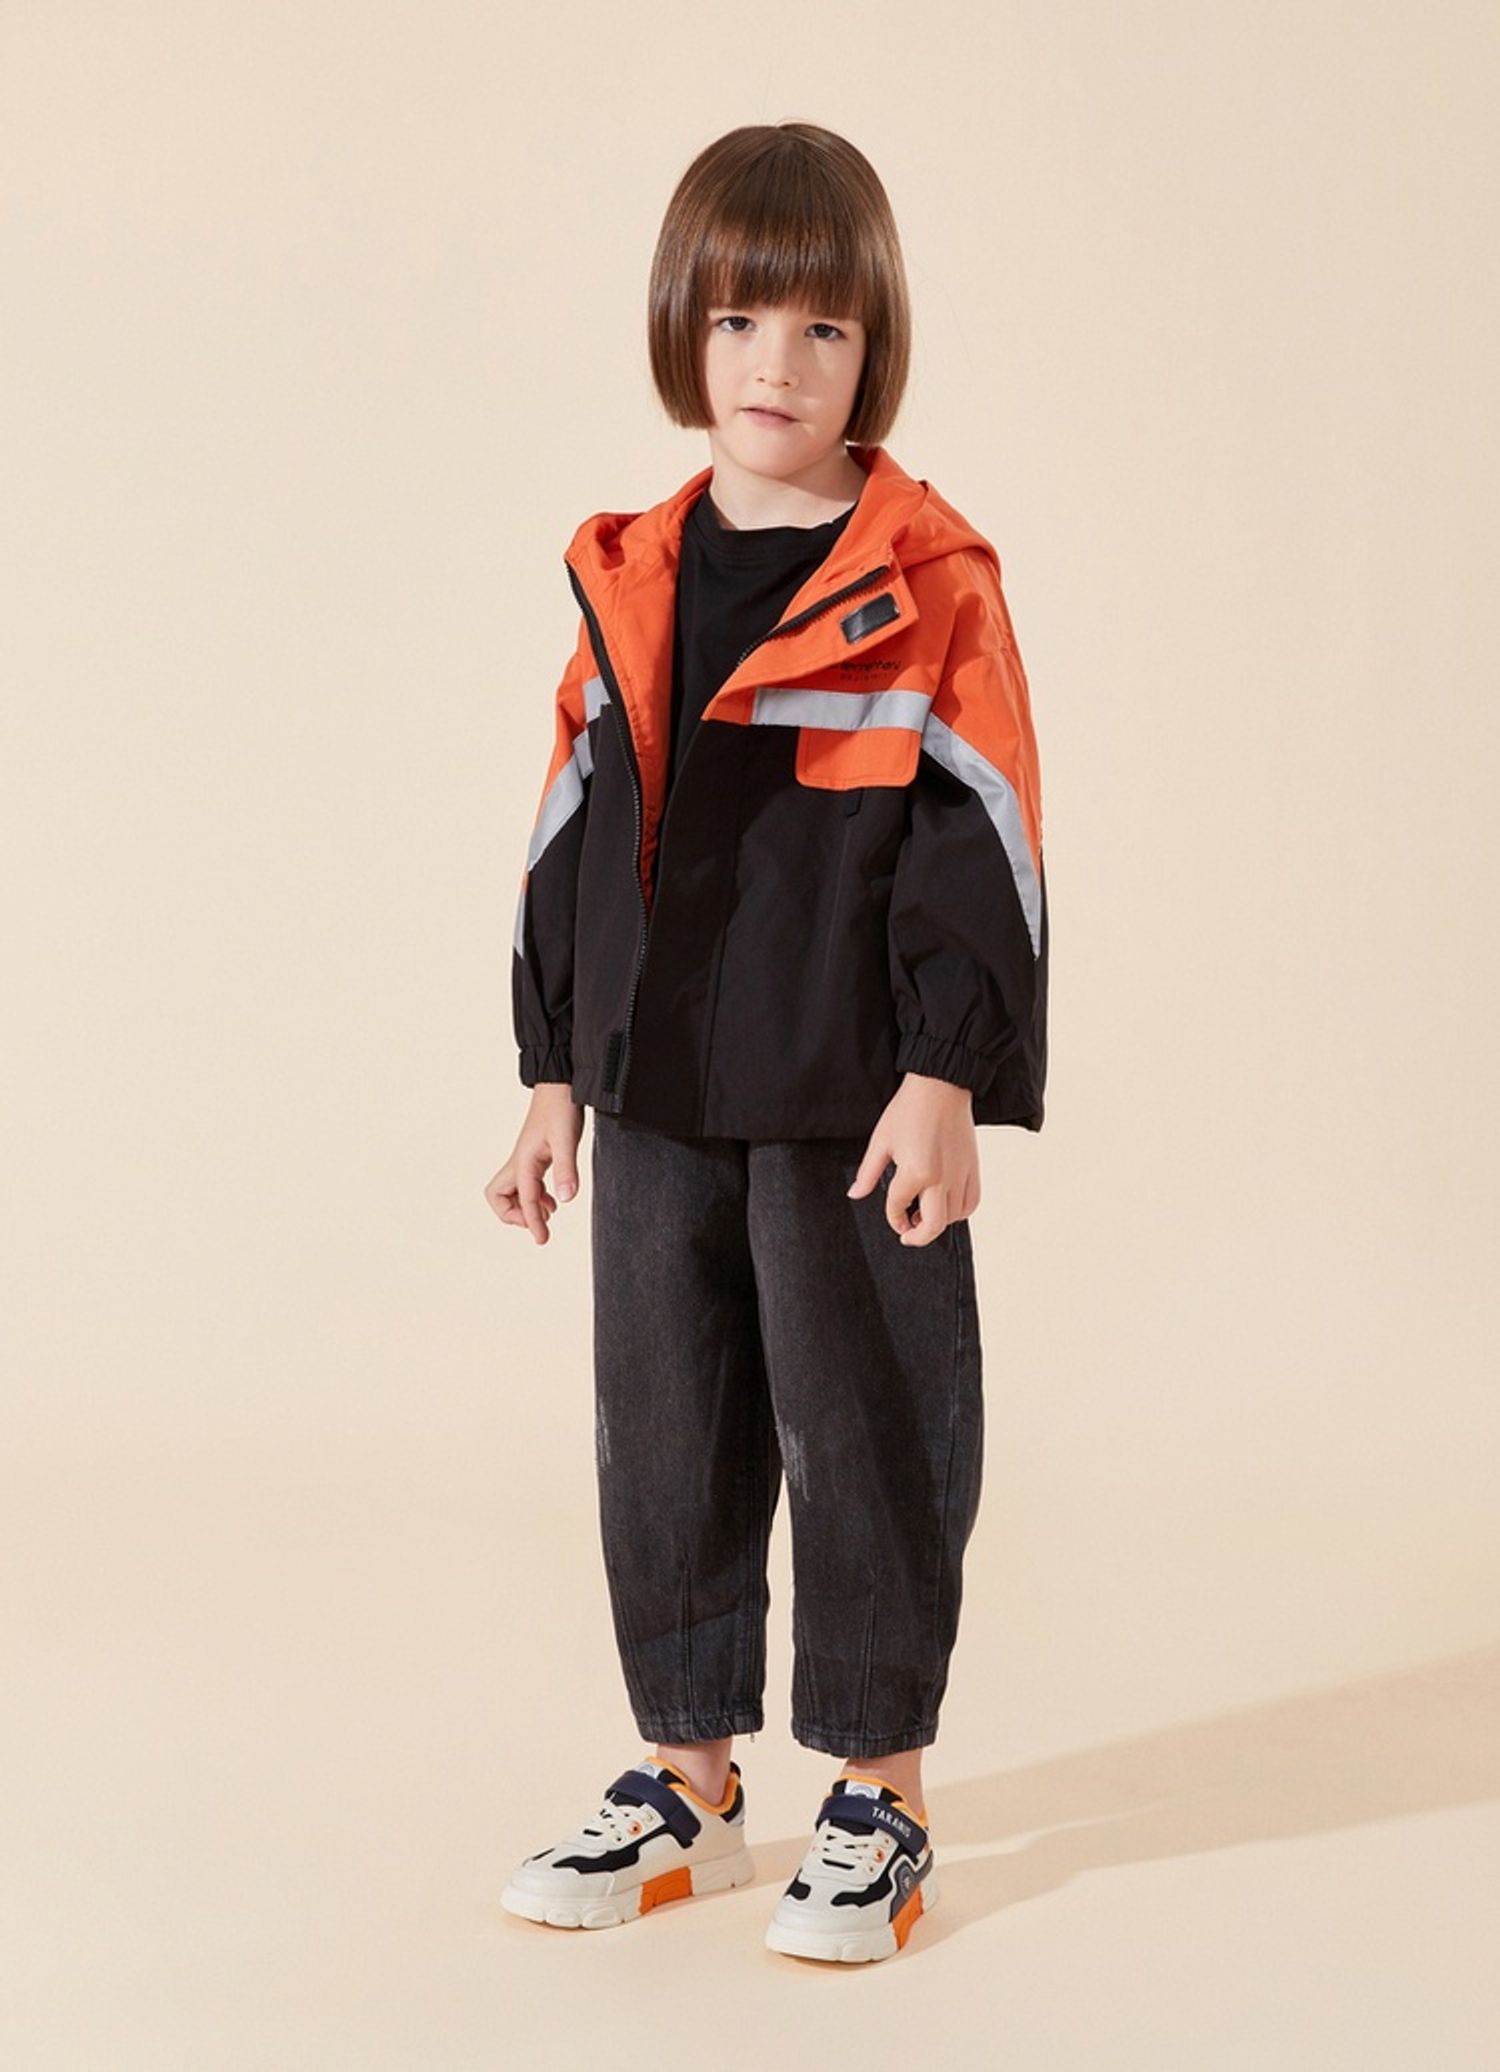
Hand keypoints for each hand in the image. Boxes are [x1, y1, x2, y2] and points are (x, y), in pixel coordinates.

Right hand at [483, 1084, 584, 1245]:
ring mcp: (525, 1160)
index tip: (543, 1241)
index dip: (532, 1223)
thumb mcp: (567, 1139)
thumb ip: (566, 1169)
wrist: (559, 1083)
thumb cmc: (561, 1107)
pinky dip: (535, 1197)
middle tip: (537, 1222)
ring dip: (525, 1207)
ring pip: (511, 1192)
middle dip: (512, 1215)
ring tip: (549, 1214)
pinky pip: (526, 1185)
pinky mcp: (535, 1156)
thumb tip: (567, 1200)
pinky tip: (554, 1200)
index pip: (524, 1200)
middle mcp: (519, 1162)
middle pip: (498, 1197)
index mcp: (523, 1161)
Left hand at [846, 1074, 979, 1245]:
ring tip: (925, 1214)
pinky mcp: (973, 1168)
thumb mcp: (881, 1142)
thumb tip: (855, 1195)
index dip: (892, 1218)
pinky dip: (959, 1212)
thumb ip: (868, 1173)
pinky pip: (971, 1202)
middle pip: (932, 1225)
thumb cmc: (908, 1110)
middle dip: (917, 1236)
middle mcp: (941, 1178)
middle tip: (908, 1234)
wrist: (940, 1087)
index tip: (893, 1219)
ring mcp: (960, 1174)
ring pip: (953, 1217)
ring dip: (938, 1223)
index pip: (898, 1208)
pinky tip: (946, 1206)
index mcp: (915, 1172)